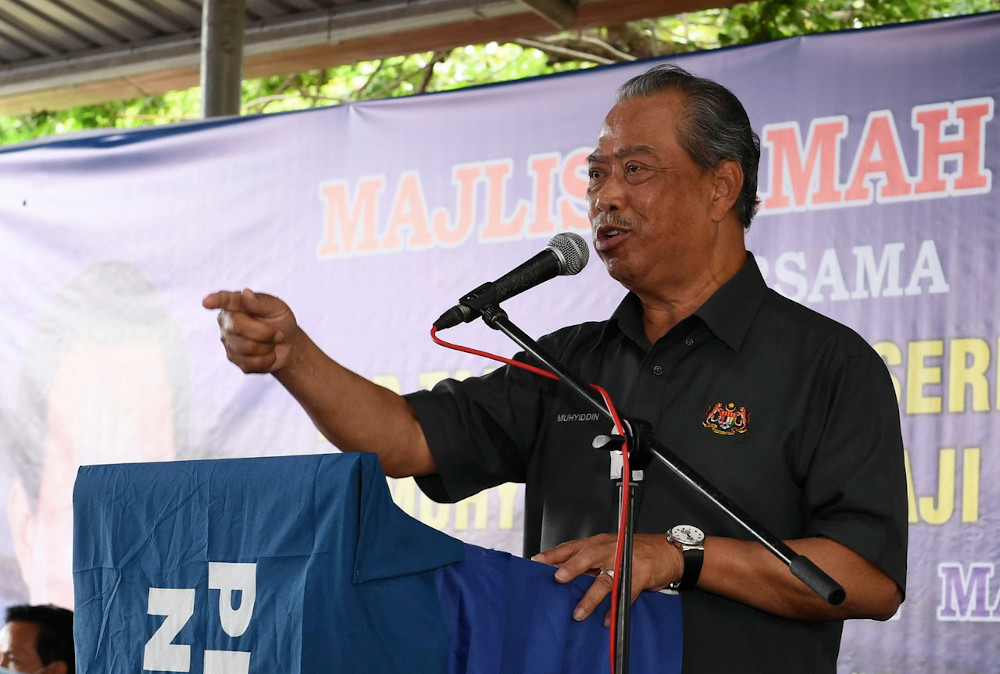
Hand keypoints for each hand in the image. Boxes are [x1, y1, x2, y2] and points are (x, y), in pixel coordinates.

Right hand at [202, 288, 297, 372]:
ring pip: (246, 348)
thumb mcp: (277, 308)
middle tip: (278, 333)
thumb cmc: (280, 321)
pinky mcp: (234, 359)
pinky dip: (267, 360)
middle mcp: (227, 321)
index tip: (206, 302)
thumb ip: (261, 302)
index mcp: (236, 303)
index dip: (216, 300)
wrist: (288, 344)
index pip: (224, 300)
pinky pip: (251, 363)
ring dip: (268, 346)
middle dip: (264, 332)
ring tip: (272, 342)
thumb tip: (246, 293)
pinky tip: (268, 354)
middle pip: (237, 327)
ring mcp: (228, 341)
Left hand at [531, 532, 681, 623]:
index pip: (574, 546)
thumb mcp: (610, 549)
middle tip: (558, 578)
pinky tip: (607, 618)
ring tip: (579, 612)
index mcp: (600, 542)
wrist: (669, 552)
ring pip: (606, 578)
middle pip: (588, 556)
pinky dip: (615, 608)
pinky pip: (626, 594)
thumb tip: (562, 572)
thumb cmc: (636, 551)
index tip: (538, 562)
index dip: (556, 553)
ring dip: (591, 597)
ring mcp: (626, 562)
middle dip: (572, 567)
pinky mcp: (641, 575)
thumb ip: (589, 560)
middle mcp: (611, 549)